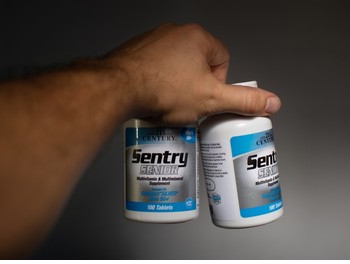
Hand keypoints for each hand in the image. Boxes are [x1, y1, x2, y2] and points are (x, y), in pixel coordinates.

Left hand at [105, 23, 280, 123]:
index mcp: (198, 38)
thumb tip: (270, 102)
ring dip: (175, 85)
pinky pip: (154, 69)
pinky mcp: (135, 53)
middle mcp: (174, 33)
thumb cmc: (163, 88)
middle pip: (197, 64)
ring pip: (174, 67)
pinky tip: (152, 97)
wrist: (119, 88)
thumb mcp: (211, 99)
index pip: (222, 60)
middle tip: (187, 104)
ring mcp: (152, 41)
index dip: (218, 84)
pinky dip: (156, 82)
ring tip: (168, 103)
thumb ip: (243, 100)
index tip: (207, 99)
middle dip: (195, 86)